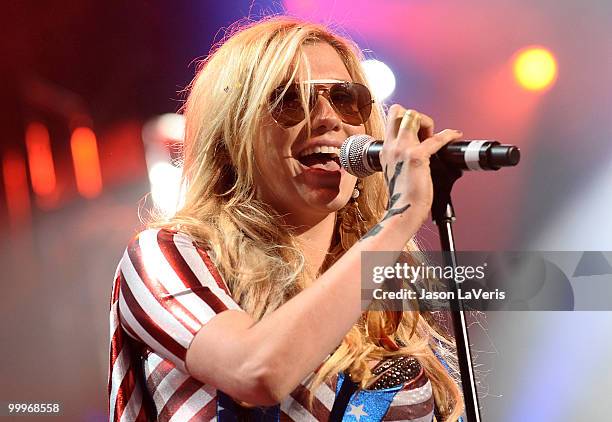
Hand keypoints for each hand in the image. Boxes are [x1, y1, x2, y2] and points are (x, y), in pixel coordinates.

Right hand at [379, 105, 462, 219]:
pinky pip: (435, 138)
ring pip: (412, 115)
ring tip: (435, 137)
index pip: (391, 121)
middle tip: (425, 133)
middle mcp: (391, 147)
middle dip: (414, 116)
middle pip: (397, 111)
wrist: (403, 211)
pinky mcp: (416, 157)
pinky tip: (454, 136)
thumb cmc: (404, 198)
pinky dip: (448, 135)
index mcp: (385, 151)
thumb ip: (402, 160)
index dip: (407, 122)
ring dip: (427, 122)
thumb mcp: (396, 173)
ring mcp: (402, 150)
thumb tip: (420, 153)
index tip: (420, 135)